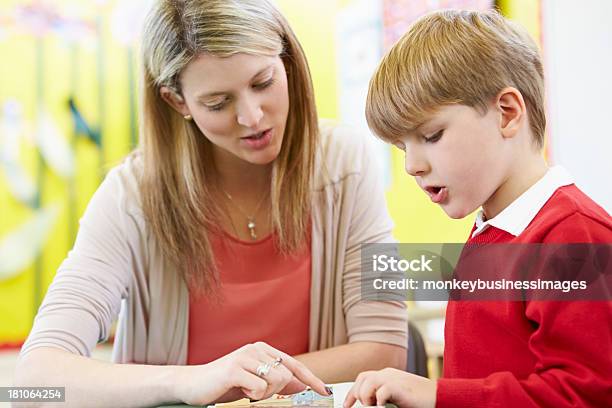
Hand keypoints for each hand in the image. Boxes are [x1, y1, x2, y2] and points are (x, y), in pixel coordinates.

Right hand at [175, 342, 328, 405]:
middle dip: (275, 392)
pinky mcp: (235, 369)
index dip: (312, 379)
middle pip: (286, 376)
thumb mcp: (254, 383)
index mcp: (263, 350)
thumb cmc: (224, 385)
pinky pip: (259, 387)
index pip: (294, 365)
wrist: (193, 385)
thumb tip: (302, 386)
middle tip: (254, 393)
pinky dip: (251, 395)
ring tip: (245, 391)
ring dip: (262, 394)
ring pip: (276, 381)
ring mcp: (245, 357)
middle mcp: (256, 349)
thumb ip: (276, 382)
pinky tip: (238, 390)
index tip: (326, 391)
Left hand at [343, 368, 435, 407]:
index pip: (363, 378)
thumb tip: (371, 404)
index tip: (346, 405)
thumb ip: (383, 395)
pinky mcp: (399, 386)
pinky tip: (383, 407)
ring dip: (367, 397)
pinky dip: (379, 401)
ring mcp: (393, 378)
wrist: (438, 397)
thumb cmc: (418, 399)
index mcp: (387, 374)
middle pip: (363, 379)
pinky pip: (382, 392)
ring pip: (368, 383)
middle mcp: (388, 373)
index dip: (352, 391)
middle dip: (357, 394)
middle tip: (360, 406)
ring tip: (374, 407)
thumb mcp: (396, 395)